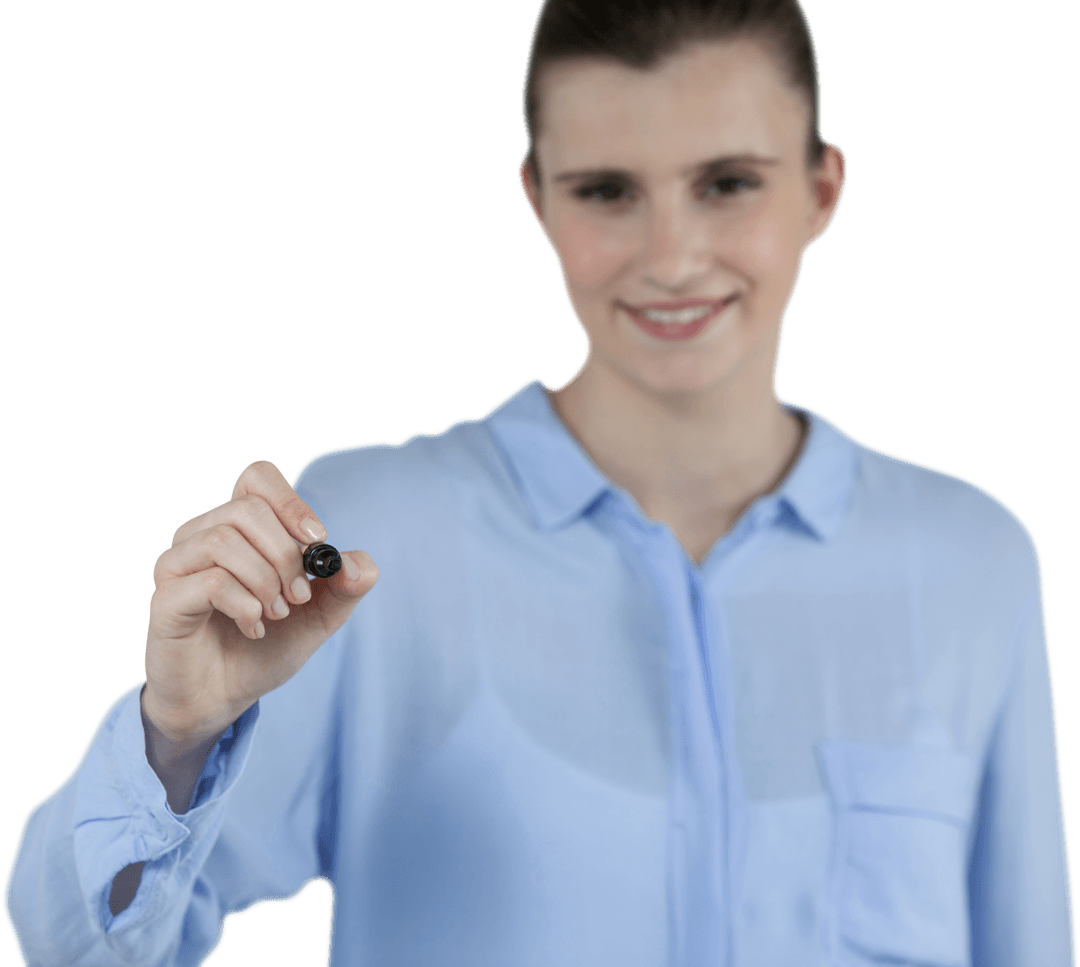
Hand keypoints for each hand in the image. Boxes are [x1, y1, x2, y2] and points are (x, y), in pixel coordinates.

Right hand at [143, 461, 377, 756]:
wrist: (225, 697)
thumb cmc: (266, 646)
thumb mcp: (320, 616)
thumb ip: (346, 586)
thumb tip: (359, 565)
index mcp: (239, 528)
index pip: (257, 478)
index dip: (290, 501)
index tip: (315, 540)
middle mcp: (202, 535)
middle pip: (246, 509)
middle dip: (285, 554)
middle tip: (298, 596)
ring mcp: (178, 565)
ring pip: (224, 540)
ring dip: (265, 580)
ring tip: (276, 612)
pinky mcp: (166, 600)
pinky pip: (210, 581)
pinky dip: (245, 605)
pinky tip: (253, 626)